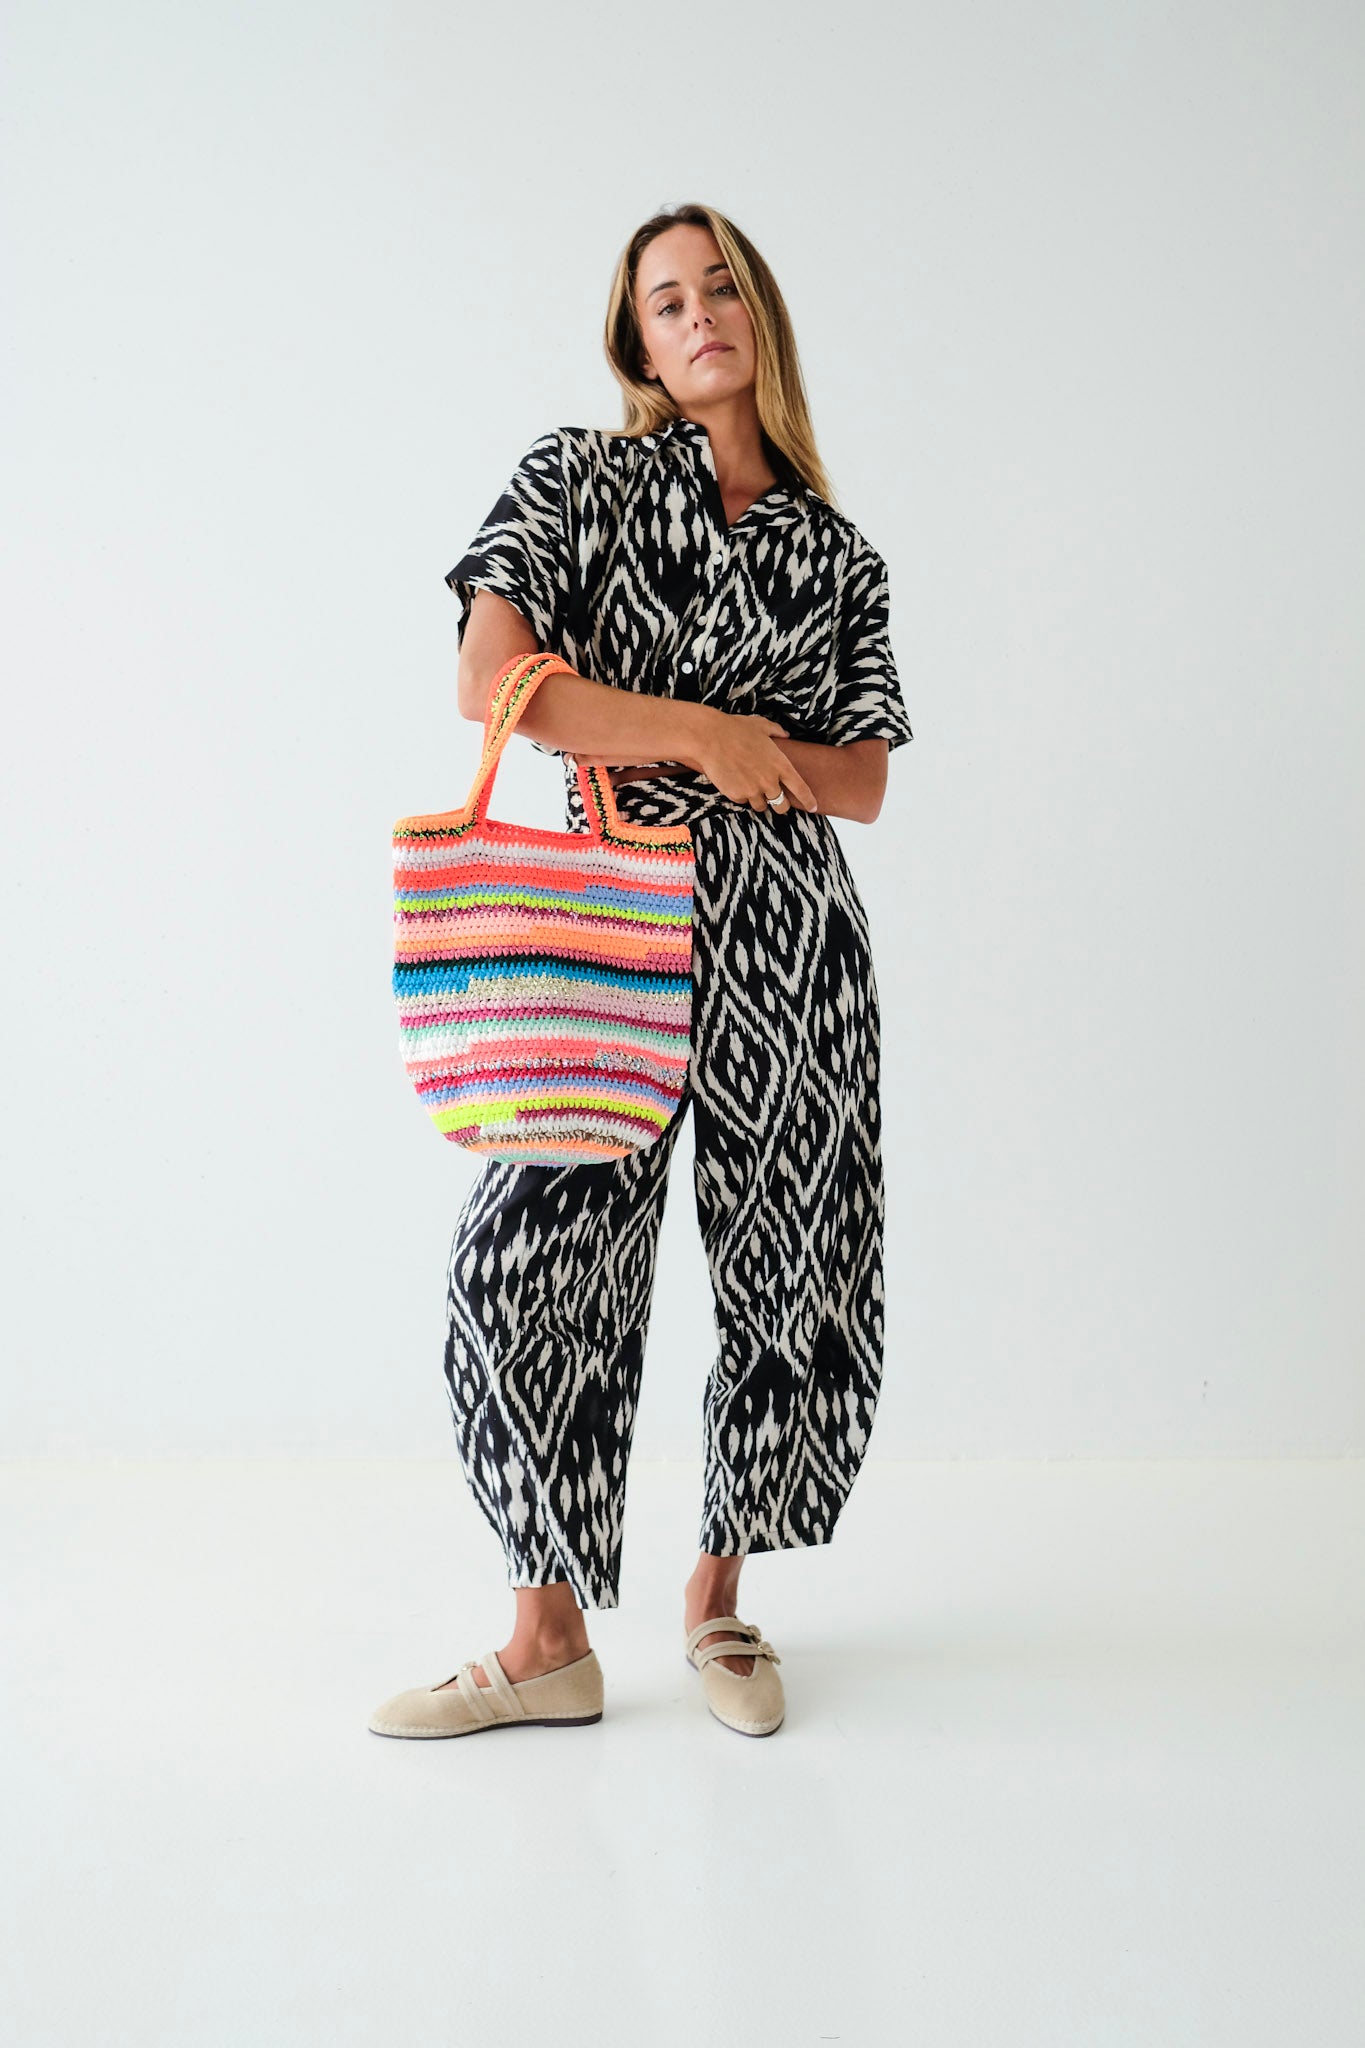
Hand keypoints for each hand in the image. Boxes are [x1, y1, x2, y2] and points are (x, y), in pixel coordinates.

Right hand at [694, 712, 817, 815]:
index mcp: (781, 765)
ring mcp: (753, 790)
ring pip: (760, 806)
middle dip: (779, 804)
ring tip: (749, 785)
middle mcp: (769, 781)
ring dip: (757, 800)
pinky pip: (742, 801)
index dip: (808, 801)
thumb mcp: (761, 725)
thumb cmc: (736, 728)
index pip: (801, 789)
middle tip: (773, 799)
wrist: (710, 737)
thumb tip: (785, 734)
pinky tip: (734, 781)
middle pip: (782, 806)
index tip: (813, 807)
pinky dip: (740, 795)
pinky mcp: (736, 795)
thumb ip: (776, 731)